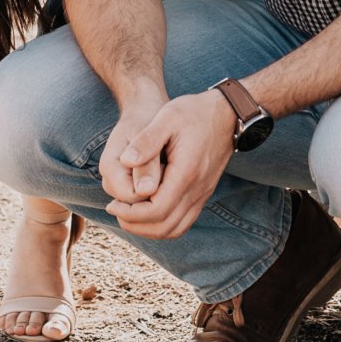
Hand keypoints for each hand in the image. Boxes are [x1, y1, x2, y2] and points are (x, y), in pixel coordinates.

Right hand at [99, 92, 168, 203]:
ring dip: (161, 197)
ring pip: (143, 211)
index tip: (169, 166)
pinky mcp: (129, 190)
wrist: (145, 108)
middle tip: (170, 166)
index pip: (133, 199)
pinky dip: (162, 197)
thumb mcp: (150, 134)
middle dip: (158, 196)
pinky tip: (170, 176)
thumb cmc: (150, 117)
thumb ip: (148, 162)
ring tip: (168, 168)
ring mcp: (118, 188)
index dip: (155, 191)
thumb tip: (146, 191)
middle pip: (137, 210)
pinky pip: (147, 207)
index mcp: (110, 167)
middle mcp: (110, 182)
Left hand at [105, 91, 236, 239]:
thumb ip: (146, 140)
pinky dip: (163, 224)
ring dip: (149, 228)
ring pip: (175, 229)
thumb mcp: (167, 117)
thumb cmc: (194, 112)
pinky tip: (148, 211)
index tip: (112, 203)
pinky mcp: (203, 193)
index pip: (157, 210)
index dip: (131, 213)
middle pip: (165, 226)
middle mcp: (197, 190)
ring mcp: (202, 194)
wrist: (227, 114)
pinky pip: (183, 222)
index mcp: (186, 173)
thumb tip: (125, 161)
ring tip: (128, 214)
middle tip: (115, 210)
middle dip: (136, 225)